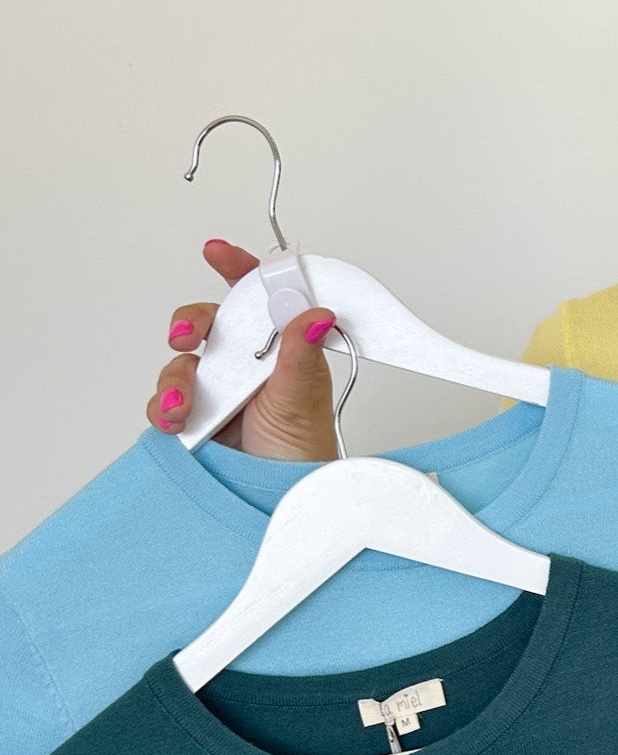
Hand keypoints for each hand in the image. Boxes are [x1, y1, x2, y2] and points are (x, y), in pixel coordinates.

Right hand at [147, 239, 340, 459]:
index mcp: (280, 349)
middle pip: (209, 324)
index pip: (259, 298)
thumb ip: (300, 354)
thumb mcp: (300, 399)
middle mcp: (247, 365)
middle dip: (190, 323)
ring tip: (184, 407)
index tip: (218, 252)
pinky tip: (175, 421)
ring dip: (177, 380)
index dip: (238, 270)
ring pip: (182, 363)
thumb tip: (317, 314)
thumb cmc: (301, 452)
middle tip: (187, 335)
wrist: (278, 502)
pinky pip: (165, 402)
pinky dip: (163, 408)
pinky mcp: (195, 419)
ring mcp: (218, 391)